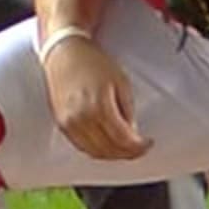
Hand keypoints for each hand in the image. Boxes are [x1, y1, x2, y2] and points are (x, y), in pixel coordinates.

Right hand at [42, 35, 150, 161]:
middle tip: (139, 149)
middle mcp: (81, 118)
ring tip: (124, 148)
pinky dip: (96, 150)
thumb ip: (128, 110)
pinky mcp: (61, 124)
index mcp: (99, 106)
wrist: (64, 53)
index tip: (147, 144)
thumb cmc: (92, 62)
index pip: (123, 139)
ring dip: (112, 155)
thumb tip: (132, 133)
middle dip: (128, 153)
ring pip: (95, 152)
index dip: (139, 147)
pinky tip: (106, 145)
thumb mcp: (120, 81)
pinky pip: (81, 146)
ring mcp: (69, 123)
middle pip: (109, 149)